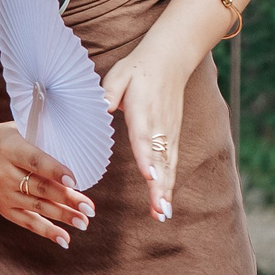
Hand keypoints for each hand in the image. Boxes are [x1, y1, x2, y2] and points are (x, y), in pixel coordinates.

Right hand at [0, 116, 94, 246]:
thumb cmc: (7, 139)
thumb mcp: (20, 129)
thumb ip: (45, 139)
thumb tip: (80, 151)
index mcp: (11, 149)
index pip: (36, 162)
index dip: (56, 172)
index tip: (75, 182)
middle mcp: (5, 173)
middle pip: (40, 188)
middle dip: (67, 200)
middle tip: (89, 208)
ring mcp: (3, 194)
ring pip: (37, 207)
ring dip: (63, 216)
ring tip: (84, 222)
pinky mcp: (3, 209)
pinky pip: (27, 222)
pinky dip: (47, 231)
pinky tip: (65, 239)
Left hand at [100, 57, 181, 220]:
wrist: (171, 60)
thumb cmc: (139, 69)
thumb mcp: (120, 74)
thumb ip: (110, 92)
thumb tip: (102, 106)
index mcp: (144, 110)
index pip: (145, 138)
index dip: (147, 159)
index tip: (150, 178)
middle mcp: (159, 125)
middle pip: (161, 160)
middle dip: (160, 187)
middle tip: (159, 211)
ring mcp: (168, 133)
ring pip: (168, 166)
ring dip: (166, 191)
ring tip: (162, 214)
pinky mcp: (172, 137)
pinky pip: (171, 164)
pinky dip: (170, 185)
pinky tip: (165, 204)